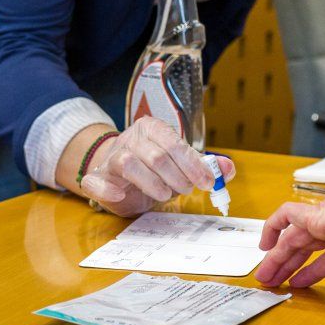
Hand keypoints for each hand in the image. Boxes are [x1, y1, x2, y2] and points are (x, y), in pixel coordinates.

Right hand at [56, 118, 234, 216]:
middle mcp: (130, 138)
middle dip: (177, 177)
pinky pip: (95, 181)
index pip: (174, 143)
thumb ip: (204, 165)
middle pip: (155, 155)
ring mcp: (111, 157)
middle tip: (187, 190)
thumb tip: (229, 169)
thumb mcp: (180, 164)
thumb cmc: (152, 167)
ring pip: (129, 164)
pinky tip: (121, 196)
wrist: (117, 172)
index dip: (193, 164)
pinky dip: (108, 190)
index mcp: (152, 128)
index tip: (207, 182)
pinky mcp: (96, 177)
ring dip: (152, 183)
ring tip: (165, 195)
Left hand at [255, 181, 324, 301]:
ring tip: (263, 276)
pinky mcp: (316, 214)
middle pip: (305, 248)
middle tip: (274, 280)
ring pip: (292, 239)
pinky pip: (285, 216)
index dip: (314, 270)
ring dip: (276, 258)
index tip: (300, 281)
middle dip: (289, 265)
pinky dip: (272, 227)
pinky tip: (263, 245)